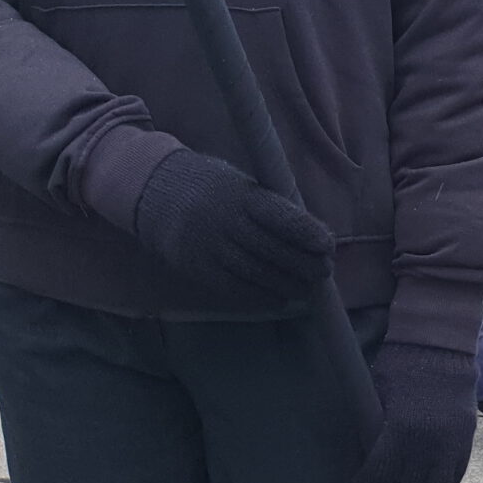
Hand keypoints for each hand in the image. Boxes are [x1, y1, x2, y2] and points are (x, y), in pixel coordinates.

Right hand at [133, 147, 333, 315]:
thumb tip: (312, 233)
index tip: (328, 245)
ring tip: (306, 288)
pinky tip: (278, 298)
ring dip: (286, 283)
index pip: (280, 216)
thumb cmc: (212, 187)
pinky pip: (234, 287)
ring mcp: (210, 246)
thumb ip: (271, 206)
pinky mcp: (197, 267)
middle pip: (272, 249)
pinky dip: (260, 295)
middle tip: (325, 271)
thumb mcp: (241, 184)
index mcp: (241, 194)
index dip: (306, 233)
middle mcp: (226, 221)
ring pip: (256, 272)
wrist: (155, 191)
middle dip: (304, 263)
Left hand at [352, 340, 478, 482]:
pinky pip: (454, 480)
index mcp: (401, 430)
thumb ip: (372, 429)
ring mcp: (451, 445)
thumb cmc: (400, 365)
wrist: (442, 345)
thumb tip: (360, 457)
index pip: (378, 476)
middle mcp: (428, 444)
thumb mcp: (376, 396)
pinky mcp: (465, 442)